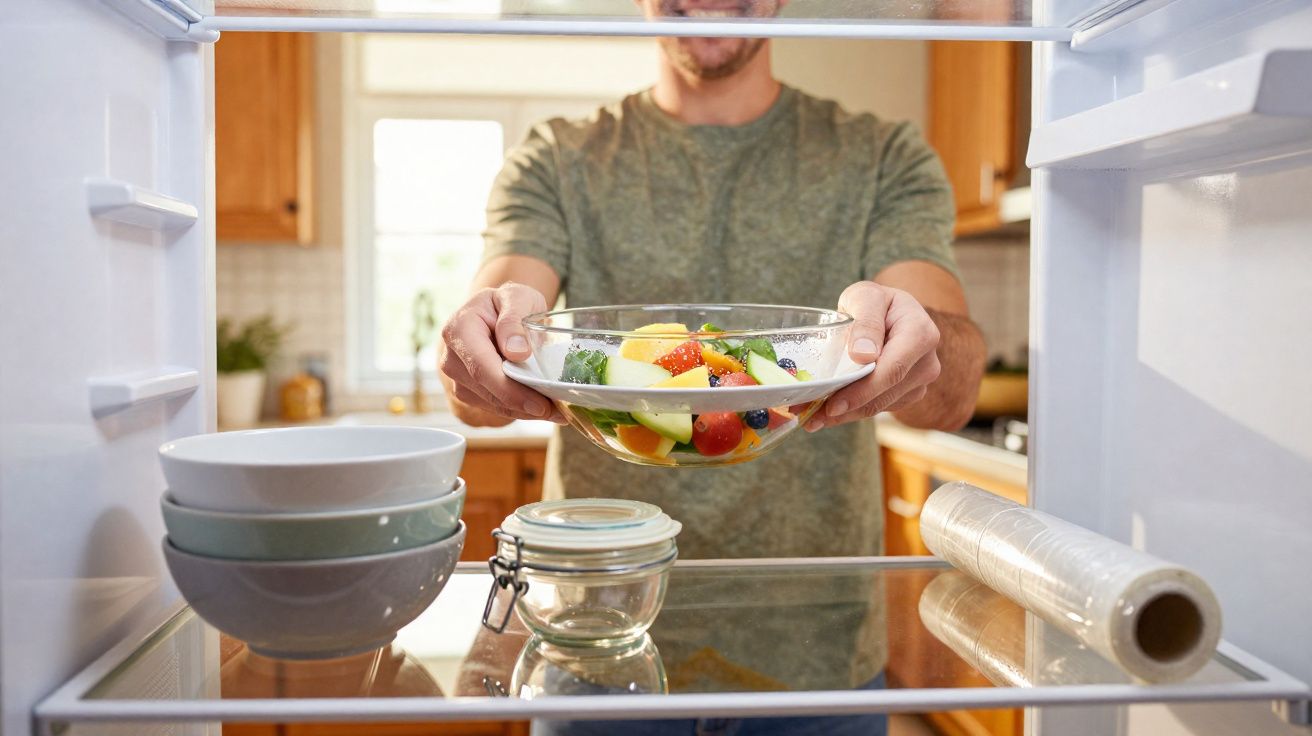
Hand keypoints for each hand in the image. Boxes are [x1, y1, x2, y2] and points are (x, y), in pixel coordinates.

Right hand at [439, 283, 565, 424]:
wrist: (498, 311)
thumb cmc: (509, 302)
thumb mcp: (518, 297)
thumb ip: (515, 320)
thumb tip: (517, 352)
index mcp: (459, 329)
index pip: (481, 367)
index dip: (509, 389)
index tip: (539, 403)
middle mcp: (451, 356)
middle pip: (486, 390)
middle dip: (522, 404)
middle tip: (557, 412)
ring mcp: (456, 376)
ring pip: (490, 403)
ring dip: (523, 411)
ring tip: (555, 410)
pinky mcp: (468, 390)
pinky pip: (493, 407)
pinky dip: (518, 409)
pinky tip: (540, 406)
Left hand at [805, 281, 940, 431]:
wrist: (889, 312)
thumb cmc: (876, 302)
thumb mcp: (866, 297)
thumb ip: (866, 322)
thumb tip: (863, 355)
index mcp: (920, 334)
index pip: (892, 370)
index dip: (862, 391)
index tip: (833, 405)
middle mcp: (926, 362)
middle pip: (885, 394)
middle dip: (846, 409)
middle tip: (811, 418)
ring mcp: (919, 381)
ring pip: (879, 406)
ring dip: (845, 415)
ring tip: (811, 417)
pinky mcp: (907, 394)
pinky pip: (878, 407)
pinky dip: (852, 411)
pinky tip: (827, 412)